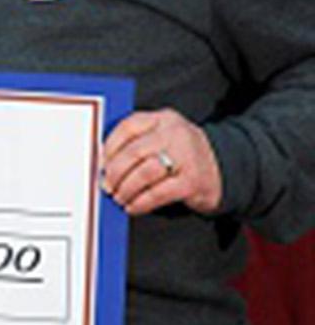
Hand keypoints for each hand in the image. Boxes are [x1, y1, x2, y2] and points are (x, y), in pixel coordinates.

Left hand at [100, 108, 222, 215]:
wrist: (224, 169)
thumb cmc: (183, 155)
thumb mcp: (163, 138)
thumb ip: (137, 142)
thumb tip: (103, 164)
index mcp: (164, 119)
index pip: (128, 127)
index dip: (109, 147)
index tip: (100, 164)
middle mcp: (176, 134)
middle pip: (133, 152)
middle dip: (114, 173)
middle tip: (107, 185)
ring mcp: (186, 157)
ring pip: (143, 173)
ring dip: (125, 189)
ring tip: (119, 197)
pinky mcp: (192, 181)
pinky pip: (157, 193)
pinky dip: (140, 202)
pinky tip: (133, 206)